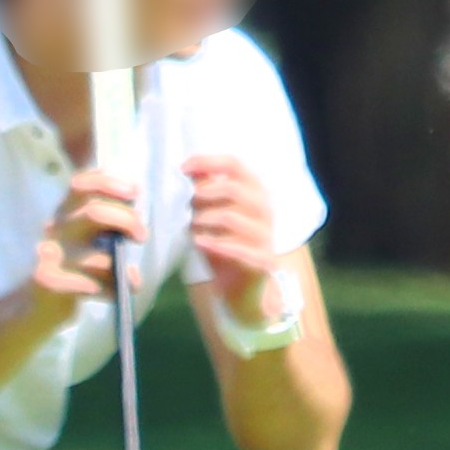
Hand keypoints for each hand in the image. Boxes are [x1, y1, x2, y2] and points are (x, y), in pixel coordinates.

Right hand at [23, 167, 146, 321]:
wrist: (35, 305)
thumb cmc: (71, 268)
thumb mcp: (83, 238)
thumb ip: (105, 222)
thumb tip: (136, 211)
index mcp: (64, 213)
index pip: (81, 184)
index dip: (109, 183)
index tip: (135, 192)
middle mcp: (56, 229)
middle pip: (95, 213)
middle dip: (127, 221)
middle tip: (141, 236)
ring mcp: (52, 257)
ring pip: (98, 258)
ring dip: (122, 268)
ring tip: (131, 277)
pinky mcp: (50, 283)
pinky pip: (91, 286)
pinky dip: (111, 290)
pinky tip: (117, 293)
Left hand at [181, 151, 293, 318]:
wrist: (246, 287)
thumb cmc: (228, 244)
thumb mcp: (215, 213)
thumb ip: (206, 189)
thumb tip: (189, 166)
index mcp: (256, 191)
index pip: (235, 164)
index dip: (207, 161)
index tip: (182, 168)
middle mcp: (266, 209)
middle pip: (233, 189)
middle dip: (203, 195)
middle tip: (188, 206)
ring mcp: (267, 235)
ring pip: (231, 217)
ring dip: (203, 220)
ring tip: (192, 227)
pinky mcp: (263, 260)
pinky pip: (237, 249)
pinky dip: (213, 244)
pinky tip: (199, 243)